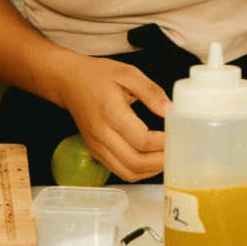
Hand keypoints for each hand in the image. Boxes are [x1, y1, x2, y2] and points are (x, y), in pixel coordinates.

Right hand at [57, 57, 169, 181]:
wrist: (69, 82)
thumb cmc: (98, 76)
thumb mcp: (128, 73)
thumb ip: (151, 91)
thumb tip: (170, 110)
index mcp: (111, 113)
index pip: (142, 139)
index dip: (163, 143)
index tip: (176, 135)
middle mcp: (101, 134)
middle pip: (135, 162)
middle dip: (160, 161)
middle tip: (176, 152)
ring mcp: (96, 146)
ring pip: (127, 172)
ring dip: (150, 171)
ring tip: (165, 158)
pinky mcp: (95, 152)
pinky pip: (119, 171)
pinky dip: (138, 171)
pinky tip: (150, 161)